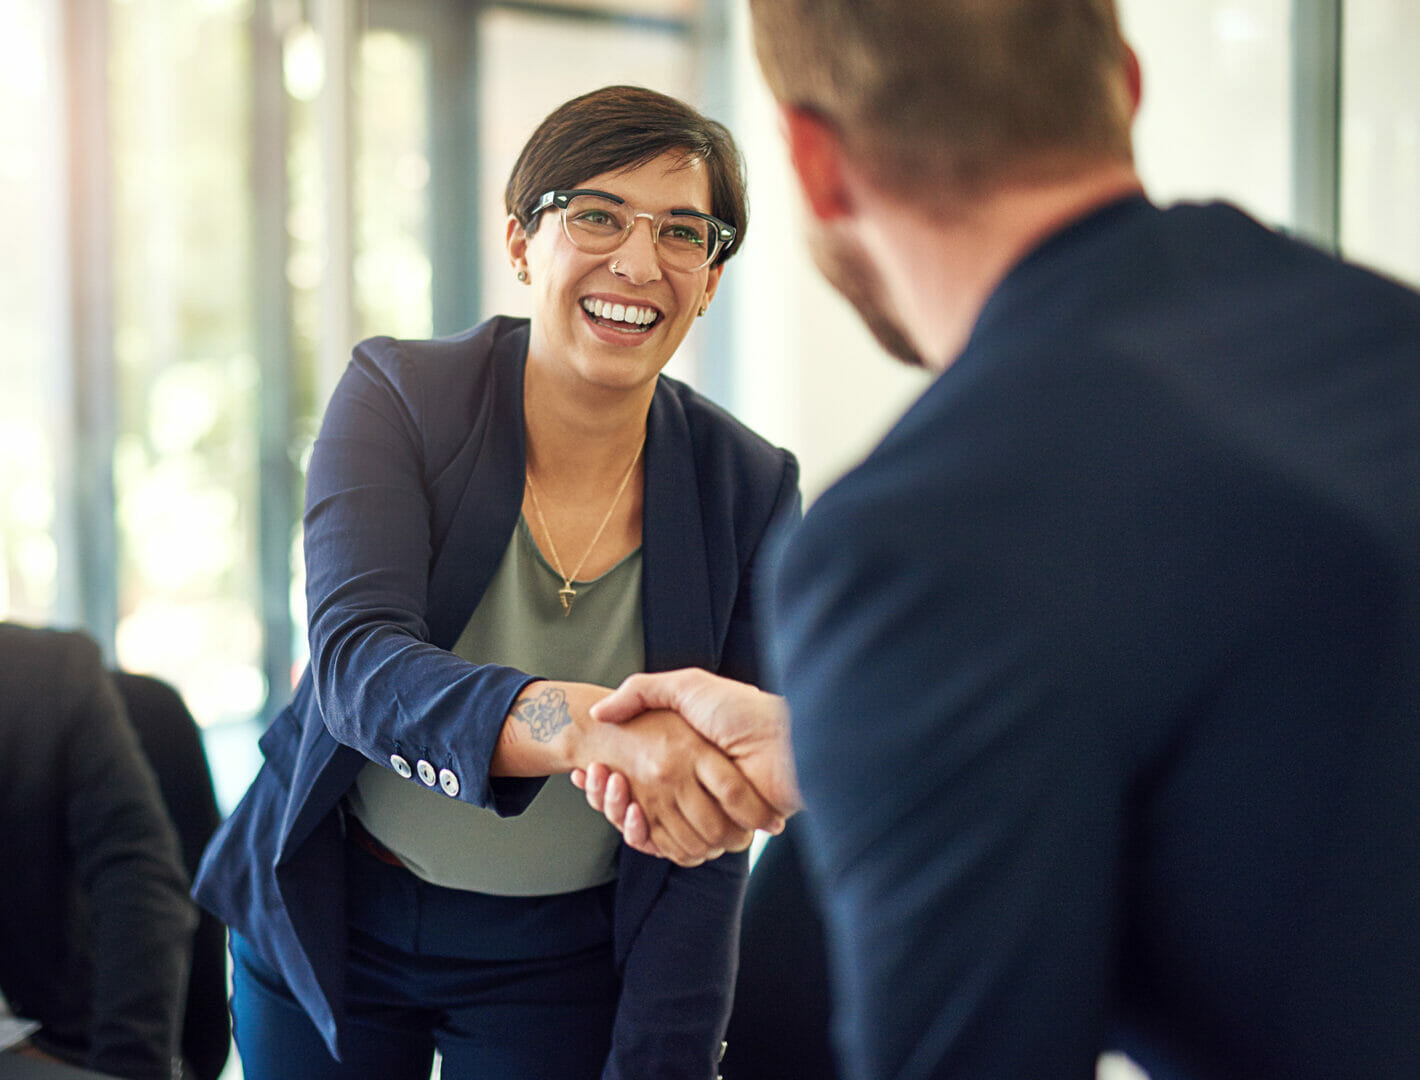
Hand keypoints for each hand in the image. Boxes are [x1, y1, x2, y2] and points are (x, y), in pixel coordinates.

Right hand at [573, 669, 799, 853]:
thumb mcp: (686, 687)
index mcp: (682, 759)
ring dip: (617, 809)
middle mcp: (689, 788)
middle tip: (589, 775)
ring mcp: (700, 812)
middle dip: (605, 793)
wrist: (779, 739)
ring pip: (643, 825)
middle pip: (632, 802)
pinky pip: (666, 845)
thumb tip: (600, 712)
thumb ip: (643, 691)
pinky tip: (627, 811)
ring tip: (605, 785)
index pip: (632, 778)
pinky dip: (640, 834)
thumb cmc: (738, 709)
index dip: (606, 777)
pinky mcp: (711, 833)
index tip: (586, 769)